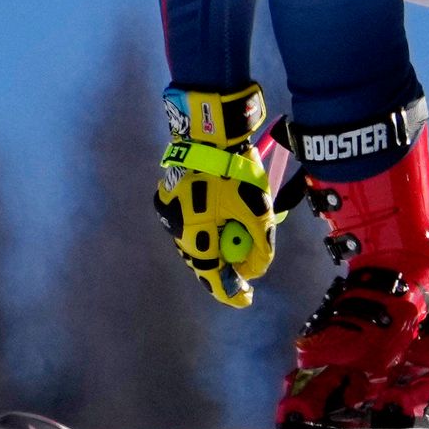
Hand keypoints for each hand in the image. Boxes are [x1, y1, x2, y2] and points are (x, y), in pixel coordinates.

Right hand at [156, 83, 288, 306]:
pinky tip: (222, 215)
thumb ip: (260, 246)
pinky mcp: (169, 194)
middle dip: (225, 265)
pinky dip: (207, 223)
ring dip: (216, 242)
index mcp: (194, 234)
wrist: (211, 129)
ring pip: (196, 238)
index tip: (245, 299)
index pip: (211, 274)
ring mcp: (169, 209)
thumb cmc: (236, 171)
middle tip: (246, 272)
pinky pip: (190, 219)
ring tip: (238, 240)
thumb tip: (256, 270)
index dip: (229, 290)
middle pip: (202, 258)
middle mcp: (174, 226)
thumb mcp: (258, 211)